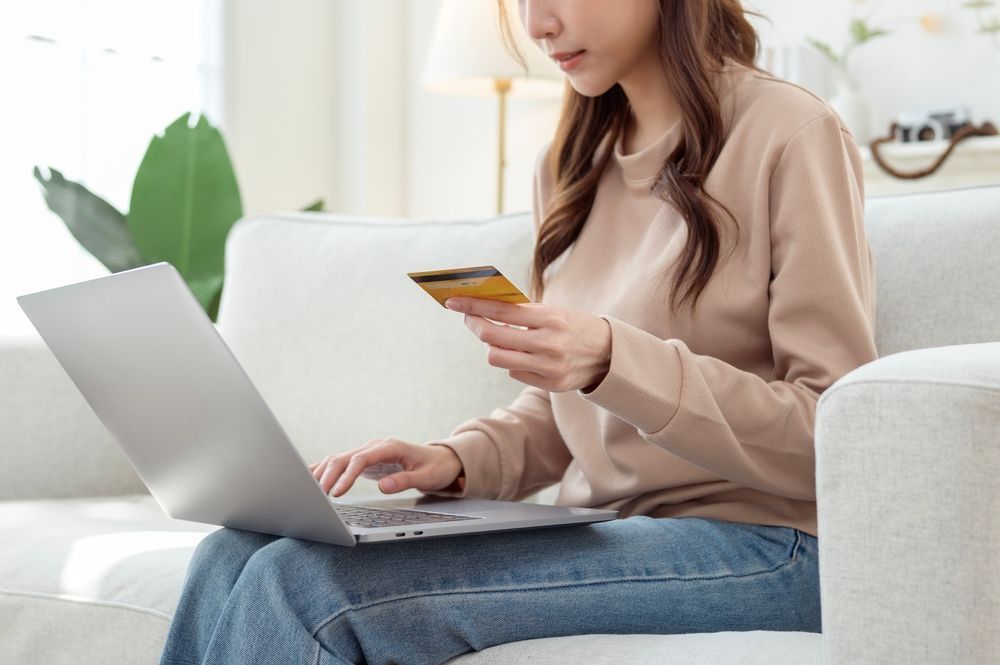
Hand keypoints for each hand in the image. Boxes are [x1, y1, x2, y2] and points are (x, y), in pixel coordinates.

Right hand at [309, 439, 463, 496]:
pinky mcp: (363, 460)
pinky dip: (325, 469)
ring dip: (322, 473)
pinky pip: (341, 463)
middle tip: (317, 495)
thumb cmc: (435, 467)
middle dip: (328, 476)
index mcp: (389, 447)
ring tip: (308, 490)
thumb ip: (404, 480)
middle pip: (345, 458)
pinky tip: (310, 477)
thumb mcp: (426, 477)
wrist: (440, 458)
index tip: (337, 492)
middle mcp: (375, 447)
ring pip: (338, 459)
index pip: (361, 459)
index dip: (347, 475)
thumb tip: (384, 486)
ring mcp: (368, 452)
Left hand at [444, 297, 611, 392]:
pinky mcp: (550, 384)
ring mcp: (549, 367)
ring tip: (497, 339)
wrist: (610, 354)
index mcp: (550, 318)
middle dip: (474, 325)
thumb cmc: (575, 327)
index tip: (453, 302)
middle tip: (469, 319)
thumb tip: (483, 308)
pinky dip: (511, 362)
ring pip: (497, 358)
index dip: (472, 306)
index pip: (500, 310)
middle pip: (492, 337)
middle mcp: (548, 344)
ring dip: (491, 347)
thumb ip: (522, 313)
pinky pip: (514, 373)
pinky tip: (522, 356)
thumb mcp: (554, 312)